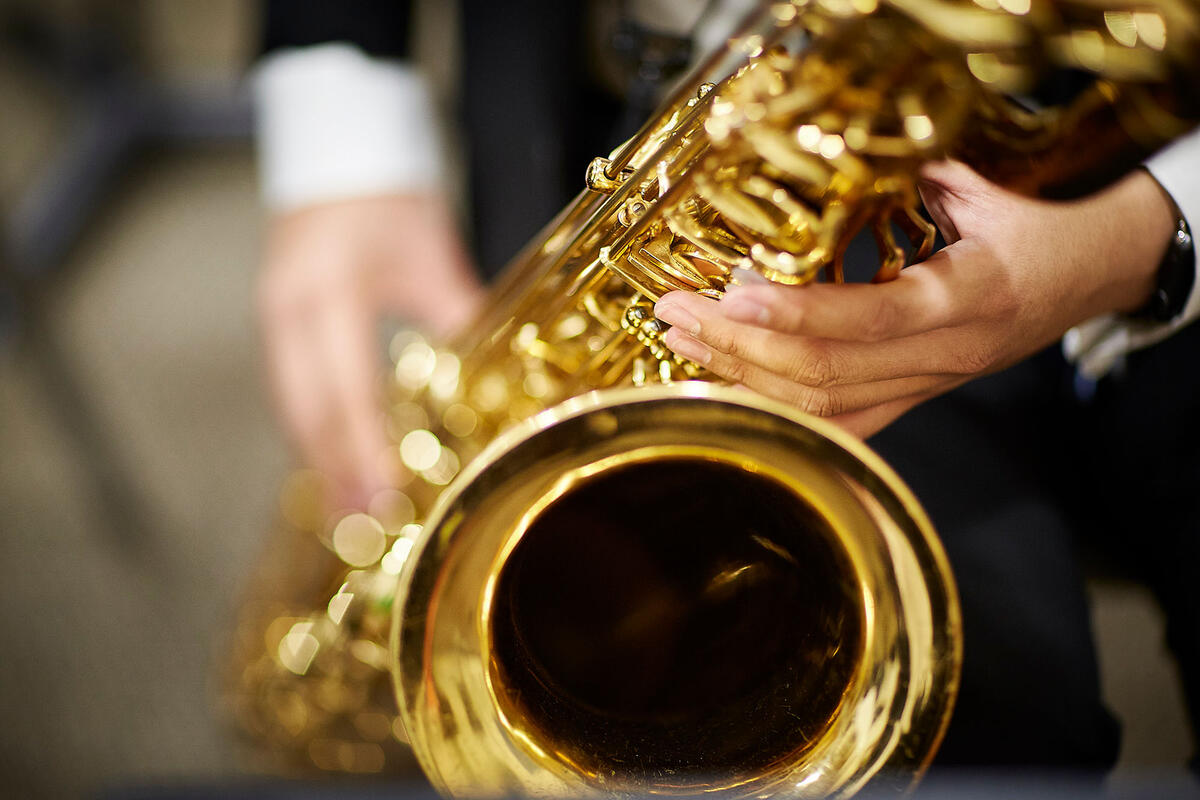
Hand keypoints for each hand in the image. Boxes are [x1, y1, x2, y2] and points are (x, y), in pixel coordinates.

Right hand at [258, 193, 484, 509]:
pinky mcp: (275, 318)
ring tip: (344, 509)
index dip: (362, 450)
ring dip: (316, 459)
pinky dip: (308, 429)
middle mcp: (289, 308)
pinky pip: (288, 387)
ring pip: (291, 403)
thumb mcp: (432, 257)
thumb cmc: (389, 196)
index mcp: (329, 292)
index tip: (383, 496)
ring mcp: (274, 313)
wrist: (339, 146)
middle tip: (359, 524)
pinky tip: (327, 461)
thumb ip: (459, 321)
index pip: (346, 390)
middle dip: (333, 471)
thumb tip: (495, 384)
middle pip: (307, 408)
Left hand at [654, 161, 1175, 438]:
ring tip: (681, 342)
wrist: (1086, 278)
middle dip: (739, 345)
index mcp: (965, 301)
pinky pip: (836, 424)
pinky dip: (774, 409)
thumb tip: (836, 162)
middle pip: (824, 373)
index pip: (866, 321)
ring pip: (821, 406)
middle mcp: (940, 357)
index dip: (793, 313)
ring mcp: (924, 387)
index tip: (728, 295)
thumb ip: (917, 178)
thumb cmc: (1040, 234)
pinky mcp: (910, 400)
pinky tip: (725, 385)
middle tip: (675, 311)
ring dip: (742, 375)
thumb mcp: (989, 194)